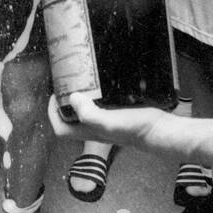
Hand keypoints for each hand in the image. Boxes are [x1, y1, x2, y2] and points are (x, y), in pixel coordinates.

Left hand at [48, 92, 166, 146]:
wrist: (160, 130)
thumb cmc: (136, 128)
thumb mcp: (110, 121)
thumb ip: (90, 114)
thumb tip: (72, 98)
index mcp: (89, 132)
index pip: (60, 129)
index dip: (52, 113)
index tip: (55, 94)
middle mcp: (95, 129)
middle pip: (70, 120)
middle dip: (63, 103)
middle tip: (64, 84)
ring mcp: (106, 122)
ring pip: (84, 112)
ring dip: (78, 98)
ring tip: (78, 81)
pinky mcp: (117, 115)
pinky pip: (99, 106)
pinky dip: (95, 95)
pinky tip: (100, 84)